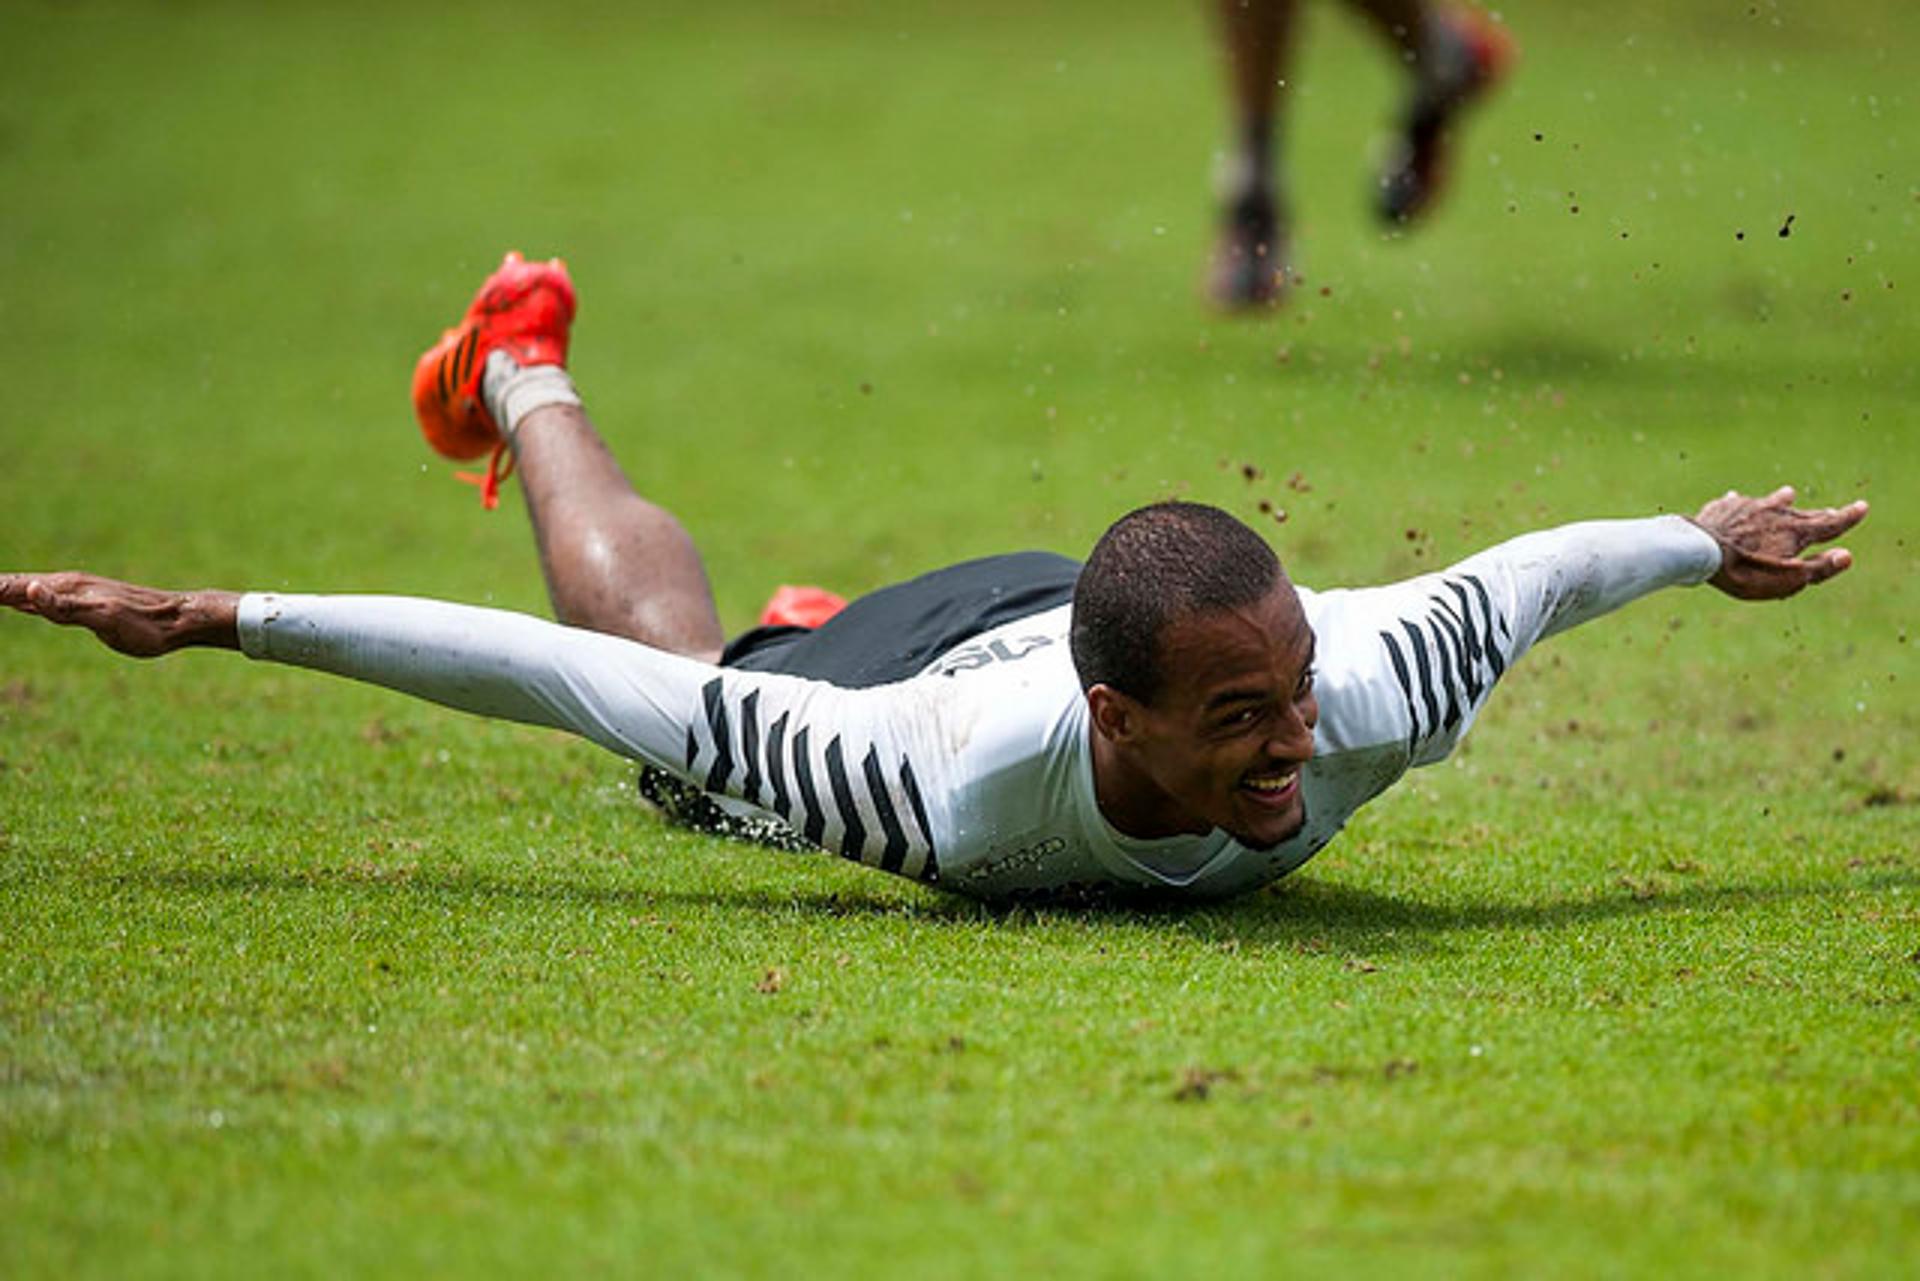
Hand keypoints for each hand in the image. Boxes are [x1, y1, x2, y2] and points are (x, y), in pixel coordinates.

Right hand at [0, 572, 239, 656]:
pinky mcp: (87, 605)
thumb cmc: (144, 624)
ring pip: (28, 591)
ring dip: (3, 590)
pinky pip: (45, 600)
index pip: (13, 586)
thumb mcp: (103, 618)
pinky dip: (23, 599)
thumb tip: (28, 589)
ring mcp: (77, 594)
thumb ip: (65, 607)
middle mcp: (68, 586)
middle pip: (16, 584)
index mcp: (66, 587)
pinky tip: (18, 602)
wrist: (180, 620)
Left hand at [1690, 486, 1867, 600]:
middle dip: (1819, 515)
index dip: (1848, 517)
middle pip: (1802, 515)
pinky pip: (1735, 504)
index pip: (1830, 523)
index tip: (1862, 506)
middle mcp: (1776, 513)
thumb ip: (1818, 568)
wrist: (1699, 550)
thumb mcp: (1787, 579)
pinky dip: (1741, 504)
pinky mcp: (1723, 509)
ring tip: (1789, 493)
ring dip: (1781, 500)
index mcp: (1796, 531)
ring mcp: (1749, 508)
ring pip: (1770, 502)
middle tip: (1832, 513)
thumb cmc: (1746, 571)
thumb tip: (1847, 556)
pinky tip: (1735, 498)